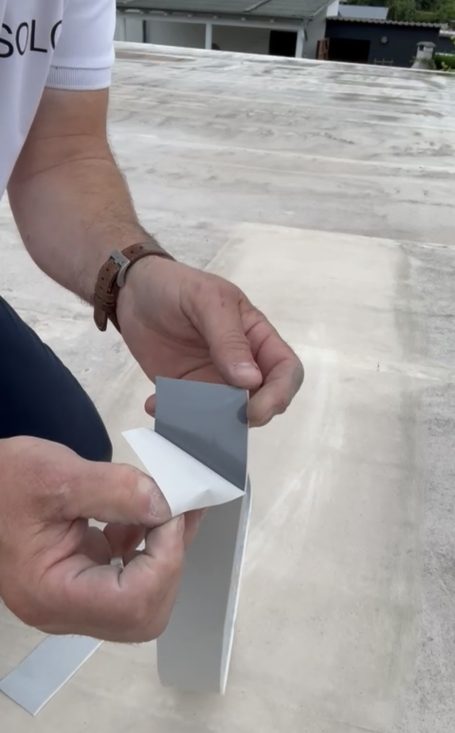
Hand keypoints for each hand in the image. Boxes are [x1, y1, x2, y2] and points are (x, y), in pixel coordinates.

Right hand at [0, 436, 200, 641]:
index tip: (169, 513)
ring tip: (169, 510)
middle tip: (175, 513)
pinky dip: (149, 548)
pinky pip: (132, 579)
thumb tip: (164, 505)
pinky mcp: (83, 581)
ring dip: (164, 554)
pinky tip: (142, 516)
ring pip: (143, 601)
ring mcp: (74, 599)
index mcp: (49, 593)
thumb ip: (114, 489)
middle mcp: (63, 610)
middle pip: (143, 613)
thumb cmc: (5, 481)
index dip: (165, 559)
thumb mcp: (56, 474)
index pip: (131, 602)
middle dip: (170, 561)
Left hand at [117, 258, 303, 425]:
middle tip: (217, 418)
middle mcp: (242, 363)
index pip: (286, 371)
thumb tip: (251, 380)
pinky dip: (175, 417)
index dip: (278, 395)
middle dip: (244, 417)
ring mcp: (213, 379)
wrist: (133, 290)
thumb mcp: (206, 300)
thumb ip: (228, 338)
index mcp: (257, 337)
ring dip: (207, 422)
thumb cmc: (176, 286)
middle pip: (261, 401)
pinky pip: (189, 413)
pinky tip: (154, 403)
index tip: (251, 409)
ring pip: (225, 414)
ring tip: (180, 411)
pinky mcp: (185, 390)